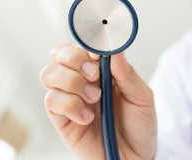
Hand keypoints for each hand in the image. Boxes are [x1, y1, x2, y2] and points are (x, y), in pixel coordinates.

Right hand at [40, 43, 156, 159]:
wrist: (134, 157)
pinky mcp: (61, 118)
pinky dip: (70, 106)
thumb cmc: (139, 125)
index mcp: (103, 70)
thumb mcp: (142, 98)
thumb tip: (116, 50)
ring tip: (94, 98)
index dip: (87, 44)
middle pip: (59, 54)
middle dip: (74, 59)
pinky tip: (87, 117)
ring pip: (49, 73)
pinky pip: (51, 101)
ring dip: (72, 82)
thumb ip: (128, 74)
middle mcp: (83, 80)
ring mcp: (70, 98)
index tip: (98, 53)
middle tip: (95, 75)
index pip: (85, 45)